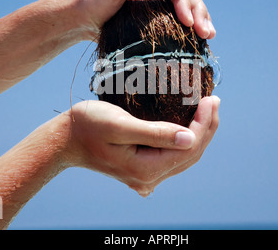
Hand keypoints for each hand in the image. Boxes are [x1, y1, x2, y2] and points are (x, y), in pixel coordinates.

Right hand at [56, 96, 219, 196]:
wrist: (64, 140)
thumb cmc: (87, 126)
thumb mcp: (119, 125)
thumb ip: (155, 133)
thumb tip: (189, 138)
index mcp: (146, 169)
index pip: (188, 147)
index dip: (204, 123)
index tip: (211, 99)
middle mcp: (148, 178)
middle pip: (190, 155)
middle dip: (206, 128)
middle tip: (214, 100)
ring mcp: (144, 176)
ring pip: (183, 157)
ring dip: (199, 134)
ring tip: (207, 111)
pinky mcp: (140, 169)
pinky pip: (171, 157)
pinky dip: (184, 141)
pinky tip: (188, 127)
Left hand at [71, 0, 215, 40]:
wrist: (80, 18)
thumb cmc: (93, 0)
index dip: (185, 0)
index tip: (189, 22)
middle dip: (197, 11)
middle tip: (206, 33)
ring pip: (186, 0)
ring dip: (199, 18)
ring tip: (208, 36)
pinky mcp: (157, 2)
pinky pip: (179, 10)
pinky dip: (190, 22)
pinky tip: (200, 34)